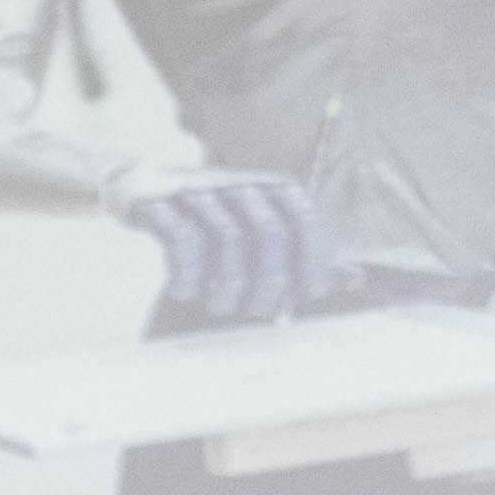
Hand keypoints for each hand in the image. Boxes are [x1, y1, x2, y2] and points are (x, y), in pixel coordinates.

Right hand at [115, 167, 353, 323]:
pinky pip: (181, 239)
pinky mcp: (159, 204)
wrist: (142, 187)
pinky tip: (185, 291)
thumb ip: (302, 252)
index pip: (305, 217)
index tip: (311, 292)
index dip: (314, 256)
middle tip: (259, 309)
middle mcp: (239, 184)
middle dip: (268, 280)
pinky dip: (187, 273)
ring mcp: (198, 192)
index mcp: (271, 188)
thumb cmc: (211, 218)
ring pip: (226, 239)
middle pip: (268, 231)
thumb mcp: (261, 228)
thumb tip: (353, 277)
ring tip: (220, 306)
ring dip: (226, 284)